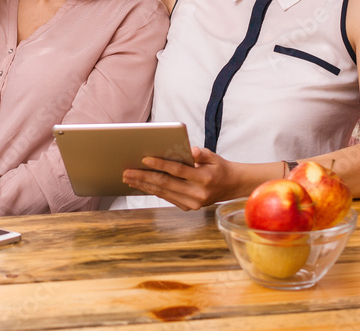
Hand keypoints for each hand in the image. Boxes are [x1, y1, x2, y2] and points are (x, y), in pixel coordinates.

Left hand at [122, 146, 237, 210]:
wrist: (231, 186)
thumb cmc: (219, 167)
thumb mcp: (213, 156)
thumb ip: (201, 153)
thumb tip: (189, 150)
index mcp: (204, 178)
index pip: (178, 170)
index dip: (161, 164)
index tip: (144, 159)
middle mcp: (197, 194)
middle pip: (166, 184)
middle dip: (144, 177)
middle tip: (127, 172)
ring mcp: (192, 203)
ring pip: (163, 193)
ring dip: (144, 185)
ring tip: (129, 178)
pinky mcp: (188, 208)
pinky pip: (167, 197)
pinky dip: (152, 191)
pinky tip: (141, 185)